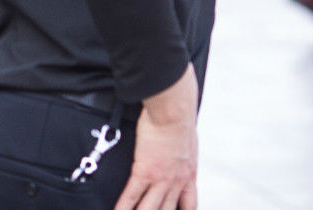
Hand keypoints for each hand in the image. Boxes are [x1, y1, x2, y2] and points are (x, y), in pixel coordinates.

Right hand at [115, 65, 198, 209]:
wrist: (174, 112)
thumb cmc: (179, 117)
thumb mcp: (187, 139)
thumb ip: (182, 150)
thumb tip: (177, 146)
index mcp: (188, 174)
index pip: (189, 205)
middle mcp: (176, 182)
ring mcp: (161, 179)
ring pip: (151, 209)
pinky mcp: (145, 171)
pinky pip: (132, 195)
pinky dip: (123, 206)